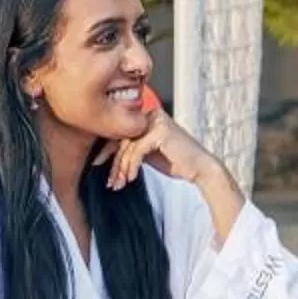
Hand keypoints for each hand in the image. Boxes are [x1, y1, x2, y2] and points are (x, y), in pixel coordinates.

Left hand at [105, 107, 224, 193]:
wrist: (200, 168)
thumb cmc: (176, 162)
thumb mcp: (147, 153)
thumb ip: (131, 148)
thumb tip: (103, 153)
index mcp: (147, 117)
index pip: (120, 131)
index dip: (107, 150)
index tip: (97, 164)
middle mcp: (151, 115)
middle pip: (122, 138)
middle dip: (114, 163)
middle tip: (111, 182)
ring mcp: (156, 120)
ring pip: (128, 146)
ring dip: (122, 169)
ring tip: (119, 184)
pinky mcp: (160, 131)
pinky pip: (137, 150)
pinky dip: (132, 166)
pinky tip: (132, 178)